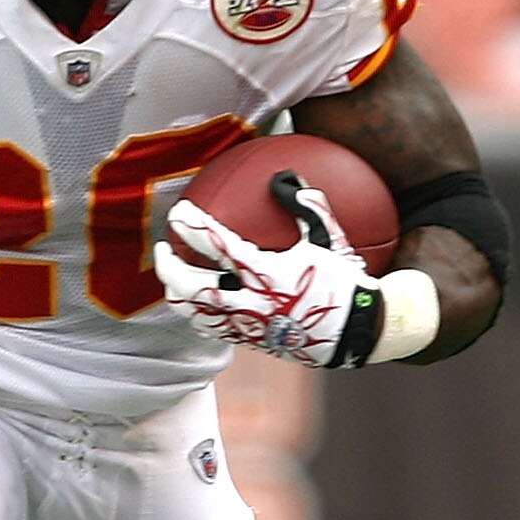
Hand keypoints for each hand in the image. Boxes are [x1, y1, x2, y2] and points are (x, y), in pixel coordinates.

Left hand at [154, 184, 390, 367]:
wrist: (356, 332)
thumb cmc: (345, 283)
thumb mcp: (330, 240)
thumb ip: (306, 207)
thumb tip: (285, 178)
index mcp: (266, 272)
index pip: (217, 245)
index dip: (192, 227)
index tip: (178, 214)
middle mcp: (251, 300)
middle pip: (192, 286)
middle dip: (169, 266)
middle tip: (162, 248)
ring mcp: (248, 324)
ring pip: (196, 312)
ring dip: (177, 293)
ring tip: (172, 278)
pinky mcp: (252, 341)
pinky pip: (213, 329)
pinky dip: (199, 313)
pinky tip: (199, 303)